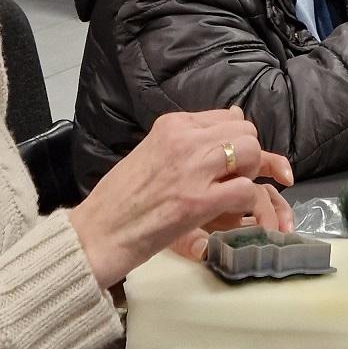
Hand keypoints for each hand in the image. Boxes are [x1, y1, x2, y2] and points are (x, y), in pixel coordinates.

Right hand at [68, 108, 293, 288]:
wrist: (96, 233)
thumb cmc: (120, 199)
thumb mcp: (152, 152)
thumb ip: (190, 138)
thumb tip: (234, 115)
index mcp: (172, 124)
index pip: (227, 117)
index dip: (237, 140)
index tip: (233, 162)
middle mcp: (184, 138)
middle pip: (246, 132)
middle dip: (249, 156)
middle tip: (235, 181)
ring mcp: (193, 168)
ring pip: (251, 153)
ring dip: (250, 175)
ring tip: (233, 195)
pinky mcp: (199, 201)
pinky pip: (246, 190)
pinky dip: (248, 205)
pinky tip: (234, 216)